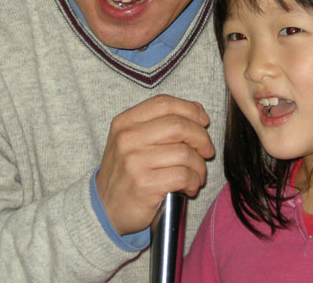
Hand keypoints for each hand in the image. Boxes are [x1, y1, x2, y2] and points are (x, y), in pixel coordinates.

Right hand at [95, 94, 214, 234]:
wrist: (105, 209)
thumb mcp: (132, 140)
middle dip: (201, 137)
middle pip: (178, 125)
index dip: (190, 109)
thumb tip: (197, 110)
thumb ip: (160, 123)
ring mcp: (134, 161)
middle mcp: (127, 138)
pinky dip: (194, 181)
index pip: (164, 103)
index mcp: (125, 122)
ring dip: (199, 165)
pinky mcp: (144, 185)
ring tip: (197, 174)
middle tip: (207, 151)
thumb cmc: (126, 172)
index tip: (203, 121)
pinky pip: (183, 175)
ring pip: (184, 152)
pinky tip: (190, 187)